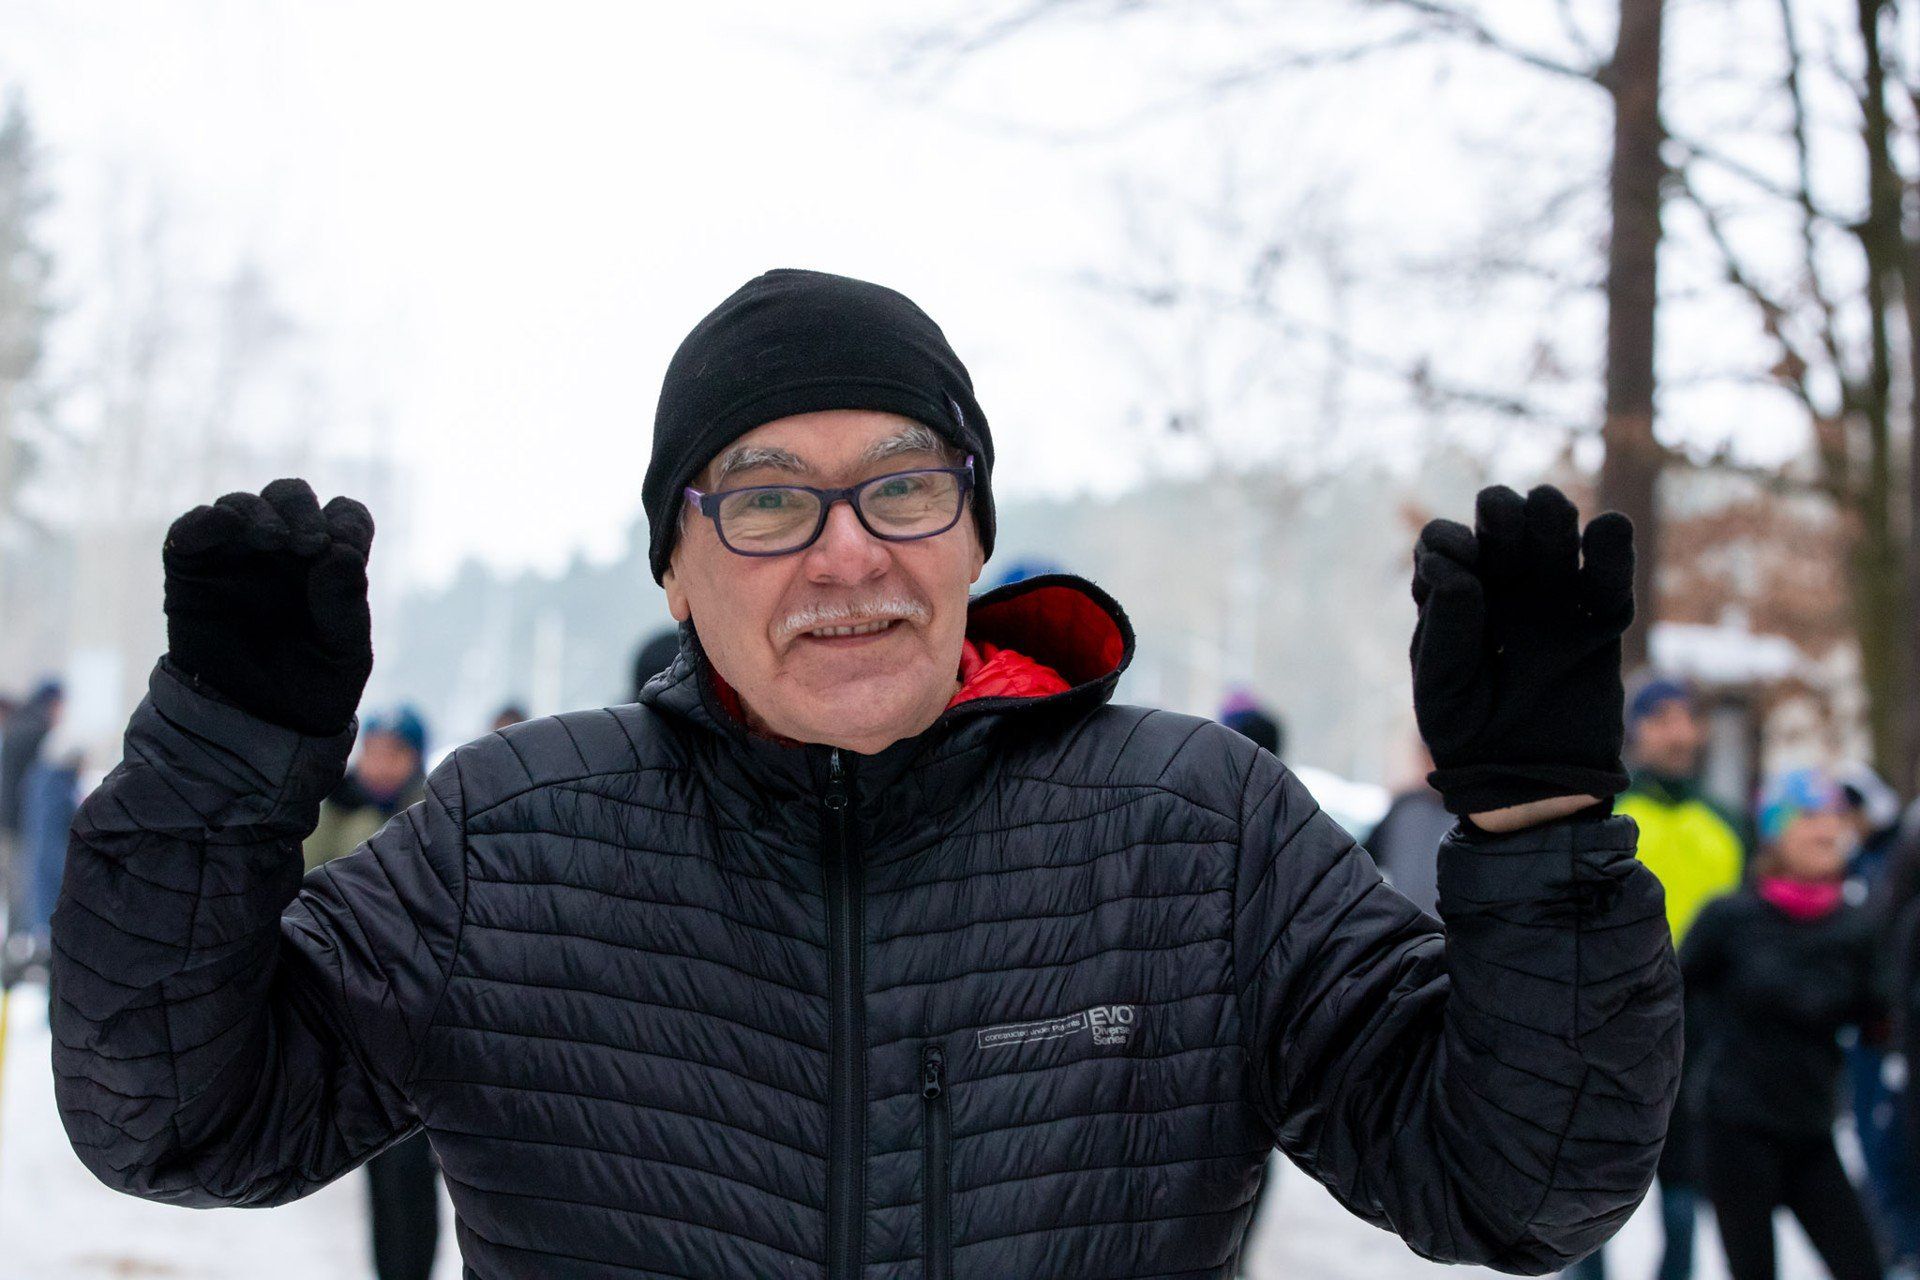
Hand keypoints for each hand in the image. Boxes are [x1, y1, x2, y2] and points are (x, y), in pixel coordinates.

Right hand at [163, 478, 374, 736]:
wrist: (256, 727)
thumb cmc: (311, 689)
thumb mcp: (343, 654)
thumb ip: (344, 605)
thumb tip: (339, 552)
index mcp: (328, 564)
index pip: (344, 516)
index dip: (348, 522)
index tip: (348, 547)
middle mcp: (283, 552)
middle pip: (290, 498)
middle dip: (300, 509)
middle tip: (308, 543)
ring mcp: (235, 557)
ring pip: (242, 506)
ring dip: (259, 514)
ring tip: (274, 541)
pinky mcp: (191, 571)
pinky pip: (191, 530)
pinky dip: (206, 521)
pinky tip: (224, 526)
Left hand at [1411, 484, 1632, 817]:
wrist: (1527, 779)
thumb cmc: (1470, 732)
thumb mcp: (1441, 687)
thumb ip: (1447, 628)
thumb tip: (1460, 570)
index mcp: (1454, 596)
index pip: (1446, 541)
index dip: (1448, 541)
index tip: (1456, 565)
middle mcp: (1502, 586)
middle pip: (1502, 519)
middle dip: (1501, 512)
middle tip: (1501, 528)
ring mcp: (1553, 597)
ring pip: (1555, 529)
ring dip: (1550, 513)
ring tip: (1548, 518)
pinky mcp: (1601, 619)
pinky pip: (1611, 571)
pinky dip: (1613, 545)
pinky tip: (1607, 529)